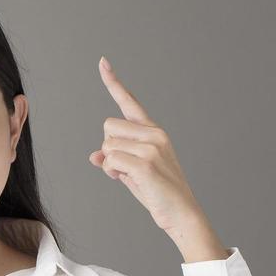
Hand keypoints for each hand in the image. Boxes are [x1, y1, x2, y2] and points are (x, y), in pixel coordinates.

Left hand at [87, 56, 204, 232]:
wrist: (180, 213)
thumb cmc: (157, 192)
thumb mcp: (132, 171)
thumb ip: (115, 158)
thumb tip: (94, 157)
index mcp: (153, 131)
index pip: (129, 102)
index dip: (113, 82)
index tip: (102, 62)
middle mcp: (154, 133)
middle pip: (107, 127)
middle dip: (108, 148)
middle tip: (124, 167)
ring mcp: (152, 147)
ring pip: (107, 145)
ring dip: (111, 164)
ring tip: (130, 176)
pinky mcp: (146, 163)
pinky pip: (111, 161)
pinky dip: (114, 173)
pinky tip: (130, 180)